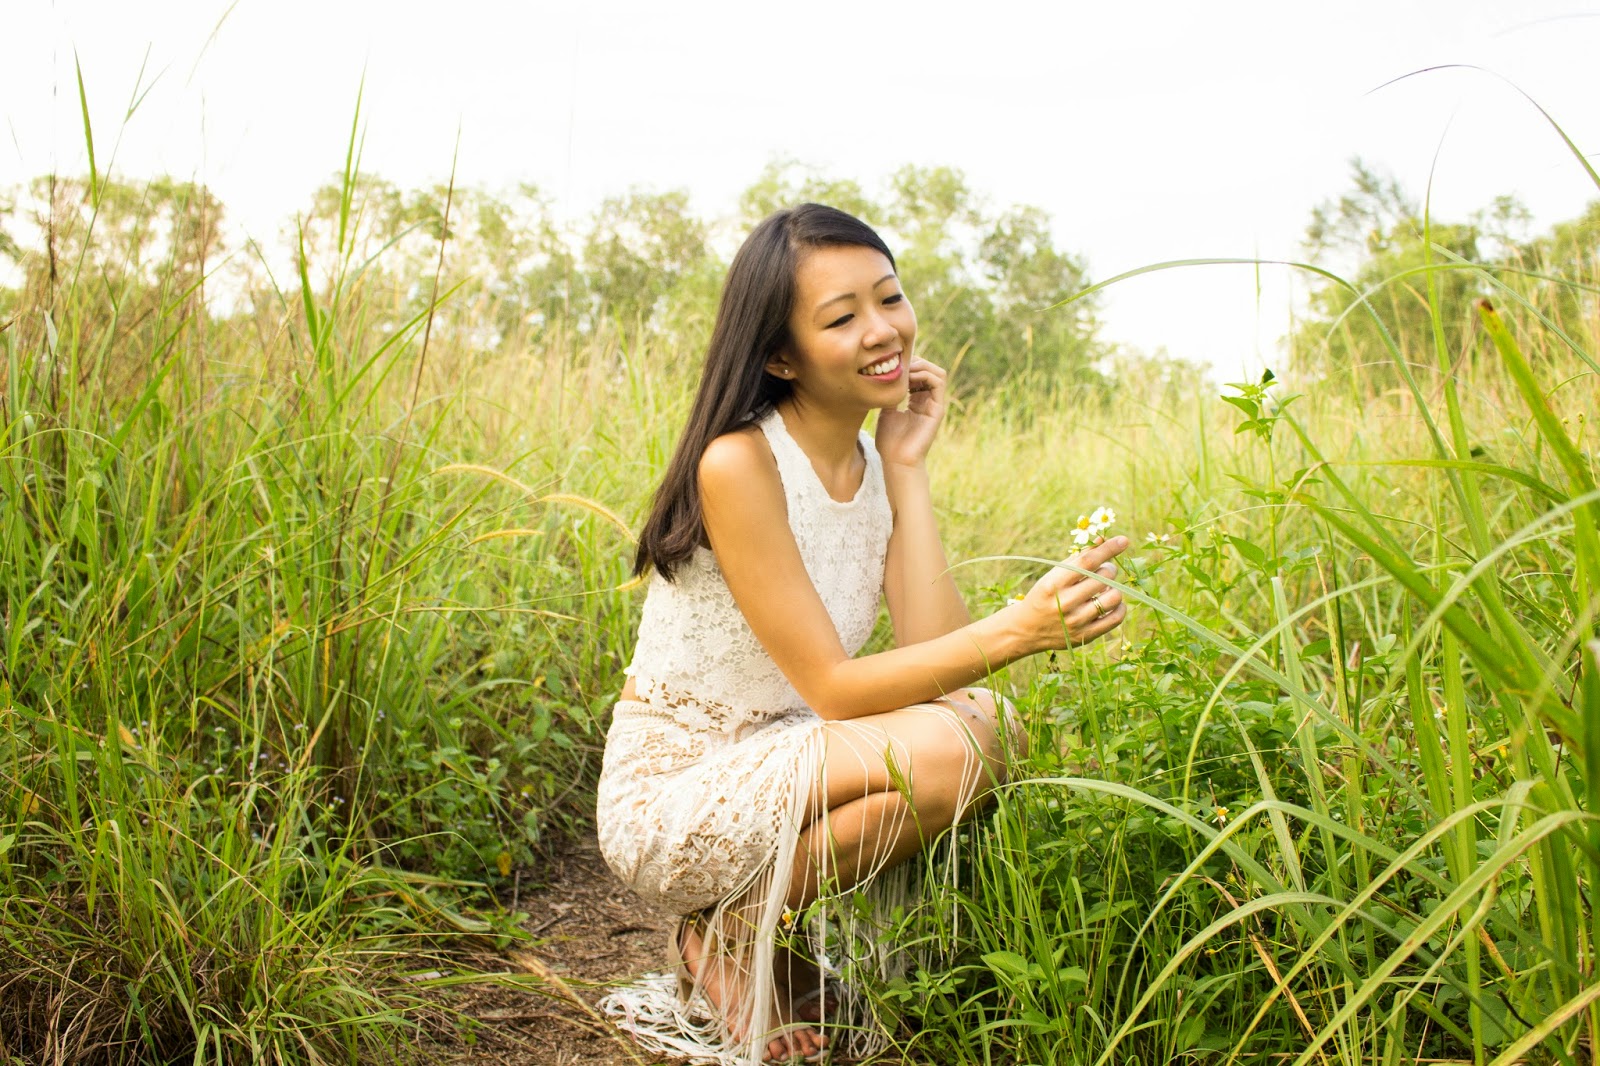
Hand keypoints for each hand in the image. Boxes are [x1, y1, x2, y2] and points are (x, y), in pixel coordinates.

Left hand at [873, 357, 946, 467]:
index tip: (892, 365)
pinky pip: (938, 383)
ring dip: (921, 366)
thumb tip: (882, 379)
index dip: (909, 365)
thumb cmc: (890, 441)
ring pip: (937, 372)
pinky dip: (925, 375)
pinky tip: (909, 379)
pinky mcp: (938, 409)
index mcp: (917, 401)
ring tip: (905, 370)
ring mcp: (934, 404)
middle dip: (915, 362)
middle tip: (899, 364)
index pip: (919, 373)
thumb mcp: (886, 412)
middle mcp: (928, 401)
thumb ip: (890, 395)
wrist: (897, 460)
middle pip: (930, 369)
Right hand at [1016, 536, 1129, 650]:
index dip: (1108, 549)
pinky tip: (1110, 602)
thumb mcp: (1053, 575)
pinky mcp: (1086, 636)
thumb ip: (1078, 558)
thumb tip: (1103, 540)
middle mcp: (1065, 603)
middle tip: (1104, 570)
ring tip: (1106, 588)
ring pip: (1114, 597)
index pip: (1087, 562)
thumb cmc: (1043, 595)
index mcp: (1054, 584)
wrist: (1026, 630)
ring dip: (1115, 588)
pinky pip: (1116, 618)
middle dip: (1109, 569)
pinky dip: (1119, 606)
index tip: (1123, 540)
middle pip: (1104, 577)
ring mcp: (1076, 621)